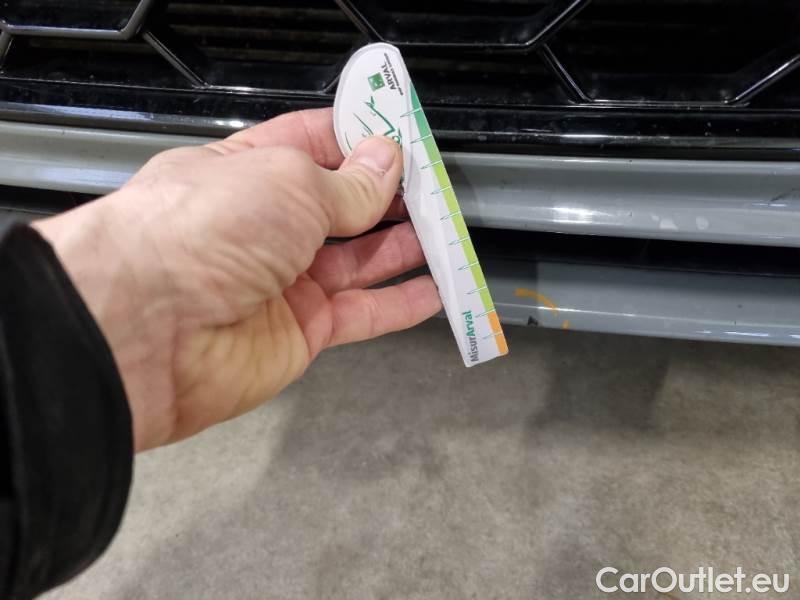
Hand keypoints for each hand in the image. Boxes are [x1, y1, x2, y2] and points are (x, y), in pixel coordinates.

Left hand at [34, 108, 440, 450]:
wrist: (147, 331)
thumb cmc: (200, 232)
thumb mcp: (287, 183)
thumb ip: (347, 183)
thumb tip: (386, 163)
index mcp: (249, 171)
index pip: (316, 144)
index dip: (363, 141)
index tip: (409, 140)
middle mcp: (265, 225)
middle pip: (343, 206)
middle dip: (392, 198)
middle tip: (439, 193)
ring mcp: (283, 281)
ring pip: (359, 261)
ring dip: (405, 248)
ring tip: (449, 236)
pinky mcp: (300, 331)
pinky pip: (362, 313)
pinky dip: (400, 304)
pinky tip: (436, 292)